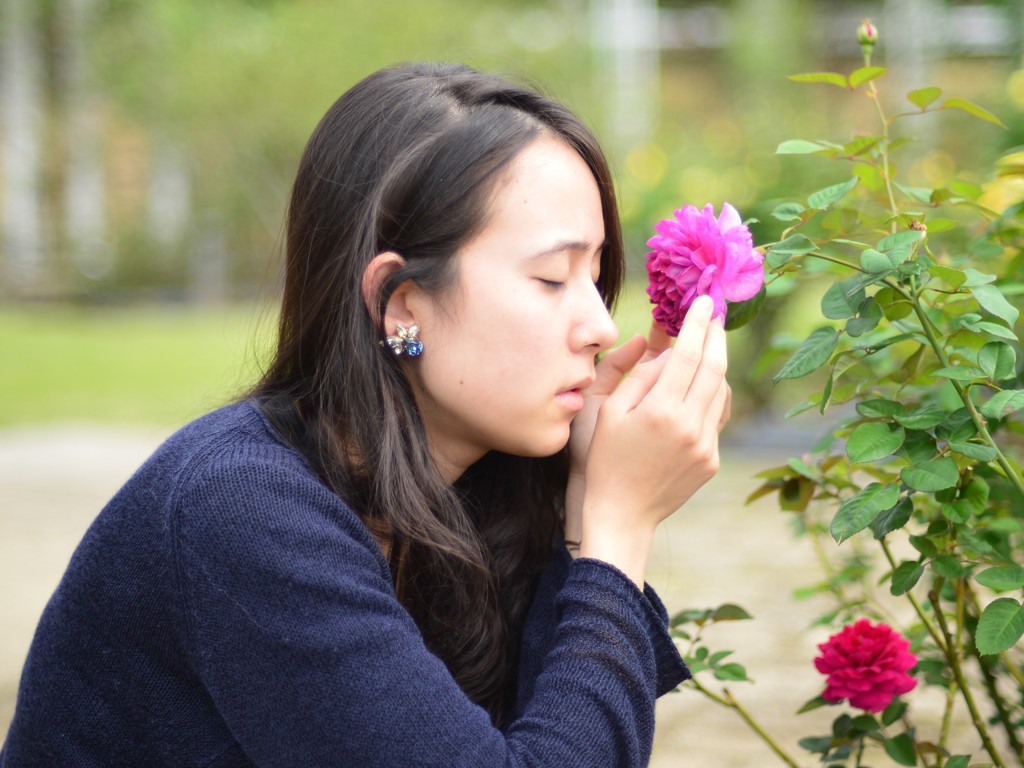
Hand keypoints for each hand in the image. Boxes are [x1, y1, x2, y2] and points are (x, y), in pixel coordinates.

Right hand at [579, 295, 729, 585]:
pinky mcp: (711, 460)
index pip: (690, 355)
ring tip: (708, 346)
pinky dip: (714, 395)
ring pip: (722, 392)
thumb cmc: (606, 458)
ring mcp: (705, 445)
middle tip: (716, 315)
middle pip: (716, 369)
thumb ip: (641, 376)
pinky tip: (703, 386)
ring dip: (717, 365)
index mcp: (661, 410)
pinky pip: (718, 417)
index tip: (705, 302)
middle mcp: (690, 426)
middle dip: (717, 336)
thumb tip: (670, 350)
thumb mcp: (611, 412)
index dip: (699, 324)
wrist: (623, 513)